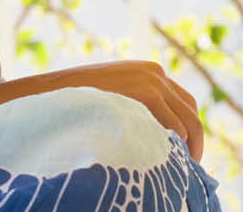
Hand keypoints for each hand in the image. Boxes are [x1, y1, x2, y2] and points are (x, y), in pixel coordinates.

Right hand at [8, 60, 202, 159]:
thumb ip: (134, 106)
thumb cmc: (73, 103)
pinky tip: (168, 160)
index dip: (190, 131)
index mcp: (148, 72)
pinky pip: (174, 125)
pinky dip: (176, 144)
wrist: (48, 95)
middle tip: (190, 167)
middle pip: (191, 112)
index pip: (184, 104)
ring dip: (187, 147)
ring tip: (180, 170)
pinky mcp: (146, 92)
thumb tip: (157, 135)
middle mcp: (155, 73)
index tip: (187, 155)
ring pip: (187, 121)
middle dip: (195, 141)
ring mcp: (151, 80)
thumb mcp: (111, 98)